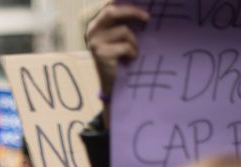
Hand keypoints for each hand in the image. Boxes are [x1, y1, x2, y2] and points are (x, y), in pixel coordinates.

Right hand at [86, 2, 148, 127]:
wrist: (112, 85)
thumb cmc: (120, 59)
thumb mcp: (120, 38)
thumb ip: (124, 23)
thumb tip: (143, 11)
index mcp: (96, 24)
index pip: (109, 6)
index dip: (126, 6)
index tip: (143, 8)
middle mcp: (92, 31)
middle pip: (112, 11)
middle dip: (132, 11)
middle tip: (148, 18)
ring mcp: (95, 42)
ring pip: (124, 31)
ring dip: (134, 43)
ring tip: (131, 54)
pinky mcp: (101, 54)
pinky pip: (125, 46)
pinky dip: (132, 53)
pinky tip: (128, 61)